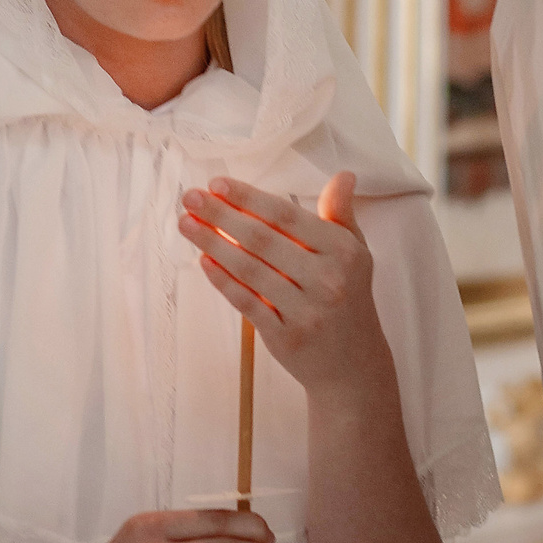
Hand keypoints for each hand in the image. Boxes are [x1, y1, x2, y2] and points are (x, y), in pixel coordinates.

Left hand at [180, 171, 387, 391]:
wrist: (354, 366)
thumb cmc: (349, 299)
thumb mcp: (355, 254)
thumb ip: (341, 215)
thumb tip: (343, 176)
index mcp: (343, 251)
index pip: (287, 216)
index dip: (249, 198)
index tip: (217, 184)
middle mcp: (327, 280)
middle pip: (262, 240)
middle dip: (221, 215)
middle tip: (190, 197)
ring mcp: (306, 311)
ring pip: (250, 270)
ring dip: (213, 243)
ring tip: (186, 223)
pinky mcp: (286, 338)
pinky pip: (248, 303)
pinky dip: (223, 281)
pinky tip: (204, 260)